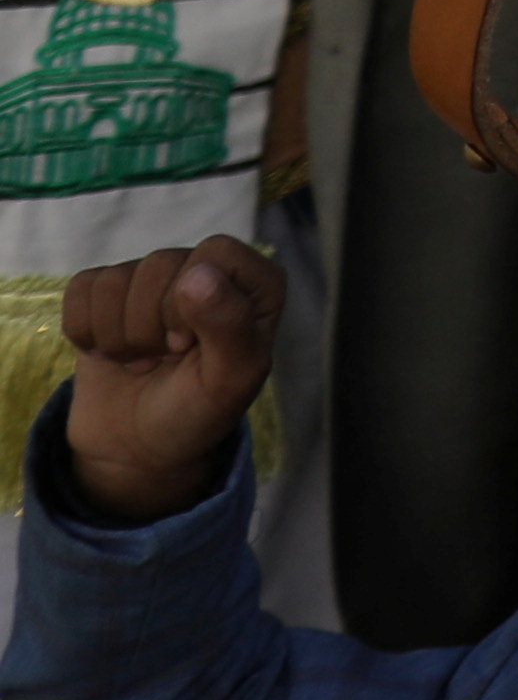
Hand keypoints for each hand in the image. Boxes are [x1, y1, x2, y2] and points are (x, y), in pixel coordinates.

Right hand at [54, 232, 277, 524]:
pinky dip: (86, 332)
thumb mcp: (229, 381)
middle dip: (151, 327)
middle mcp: (207, 270)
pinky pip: (82, 289)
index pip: (214, 251)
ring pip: (115, 280)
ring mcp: (155, 280)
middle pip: (159, 263)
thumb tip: (199, 272)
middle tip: (166, 358)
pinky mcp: (108, 295)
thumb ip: (228, 324)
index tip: (188, 345)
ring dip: (120, 337)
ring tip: (143, 360)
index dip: (192, 302)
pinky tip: (112, 353)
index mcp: (253, 283)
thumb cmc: (198, 411)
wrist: (140, 447)